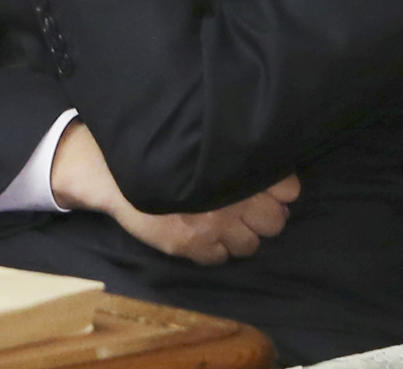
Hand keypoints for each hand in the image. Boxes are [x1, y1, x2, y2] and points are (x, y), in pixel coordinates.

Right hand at [51, 122, 300, 264]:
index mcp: (236, 169)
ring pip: (251, 245)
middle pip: (275, 221)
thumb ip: (235, 153)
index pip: (287, 188)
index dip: (281, 189)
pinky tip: (207, 234)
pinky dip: (218, 250)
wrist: (115, 171)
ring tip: (230, 223)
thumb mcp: (201, 144)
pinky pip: (221, 259)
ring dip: (244, 235)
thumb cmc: (162, 151)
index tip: (271, 187)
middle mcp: (230, 199)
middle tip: (252, 207)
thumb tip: (268, 157)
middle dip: (267, 215)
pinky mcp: (190, 246)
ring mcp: (211, 226)